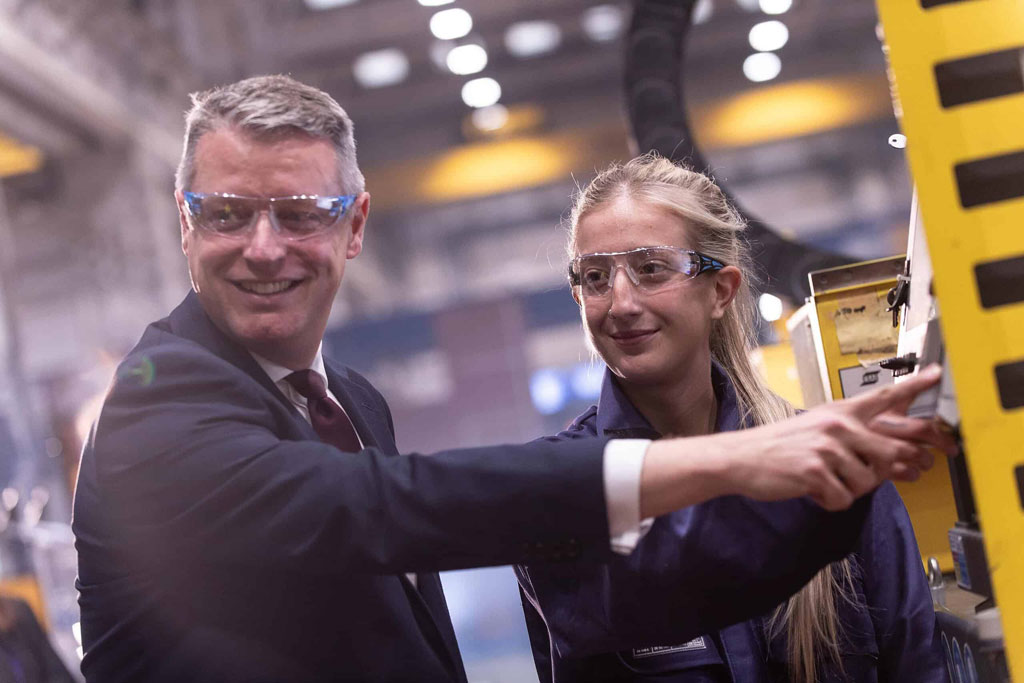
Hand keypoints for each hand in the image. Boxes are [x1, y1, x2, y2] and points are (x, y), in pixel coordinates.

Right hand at [641, 365, 949, 515]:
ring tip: (821, 480)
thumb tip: (893, 458)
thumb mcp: (817, 428)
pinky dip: (829, 502)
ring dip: (847, 490)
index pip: (885, 396)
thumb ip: (852, 435)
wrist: (741, 458)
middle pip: (893, 453)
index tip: (938, 373)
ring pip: (868, 483)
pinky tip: (811, 490)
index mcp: (840, 412)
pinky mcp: (815, 472)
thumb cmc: (779, 446)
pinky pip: (844, 499)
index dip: (915, 386)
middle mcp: (838, 425)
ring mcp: (827, 448)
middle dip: (883, 473)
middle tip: (854, 476)